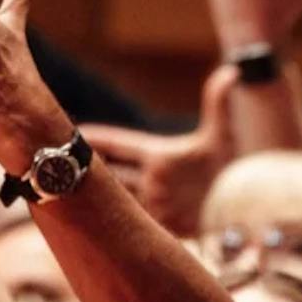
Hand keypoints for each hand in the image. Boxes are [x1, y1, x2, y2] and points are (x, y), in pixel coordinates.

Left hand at [80, 68, 237, 237]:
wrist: (246, 217)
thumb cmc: (231, 172)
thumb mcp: (223, 135)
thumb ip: (219, 101)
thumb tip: (232, 71)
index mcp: (159, 155)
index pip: (114, 143)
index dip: (90, 137)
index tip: (70, 131)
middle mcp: (150, 181)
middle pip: (106, 170)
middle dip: (83, 162)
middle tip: (55, 152)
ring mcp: (151, 207)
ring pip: (110, 196)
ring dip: (91, 189)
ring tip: (64, 181)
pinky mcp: (156, 230)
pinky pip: (123, 221)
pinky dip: (107, 213)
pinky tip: (91, 212)